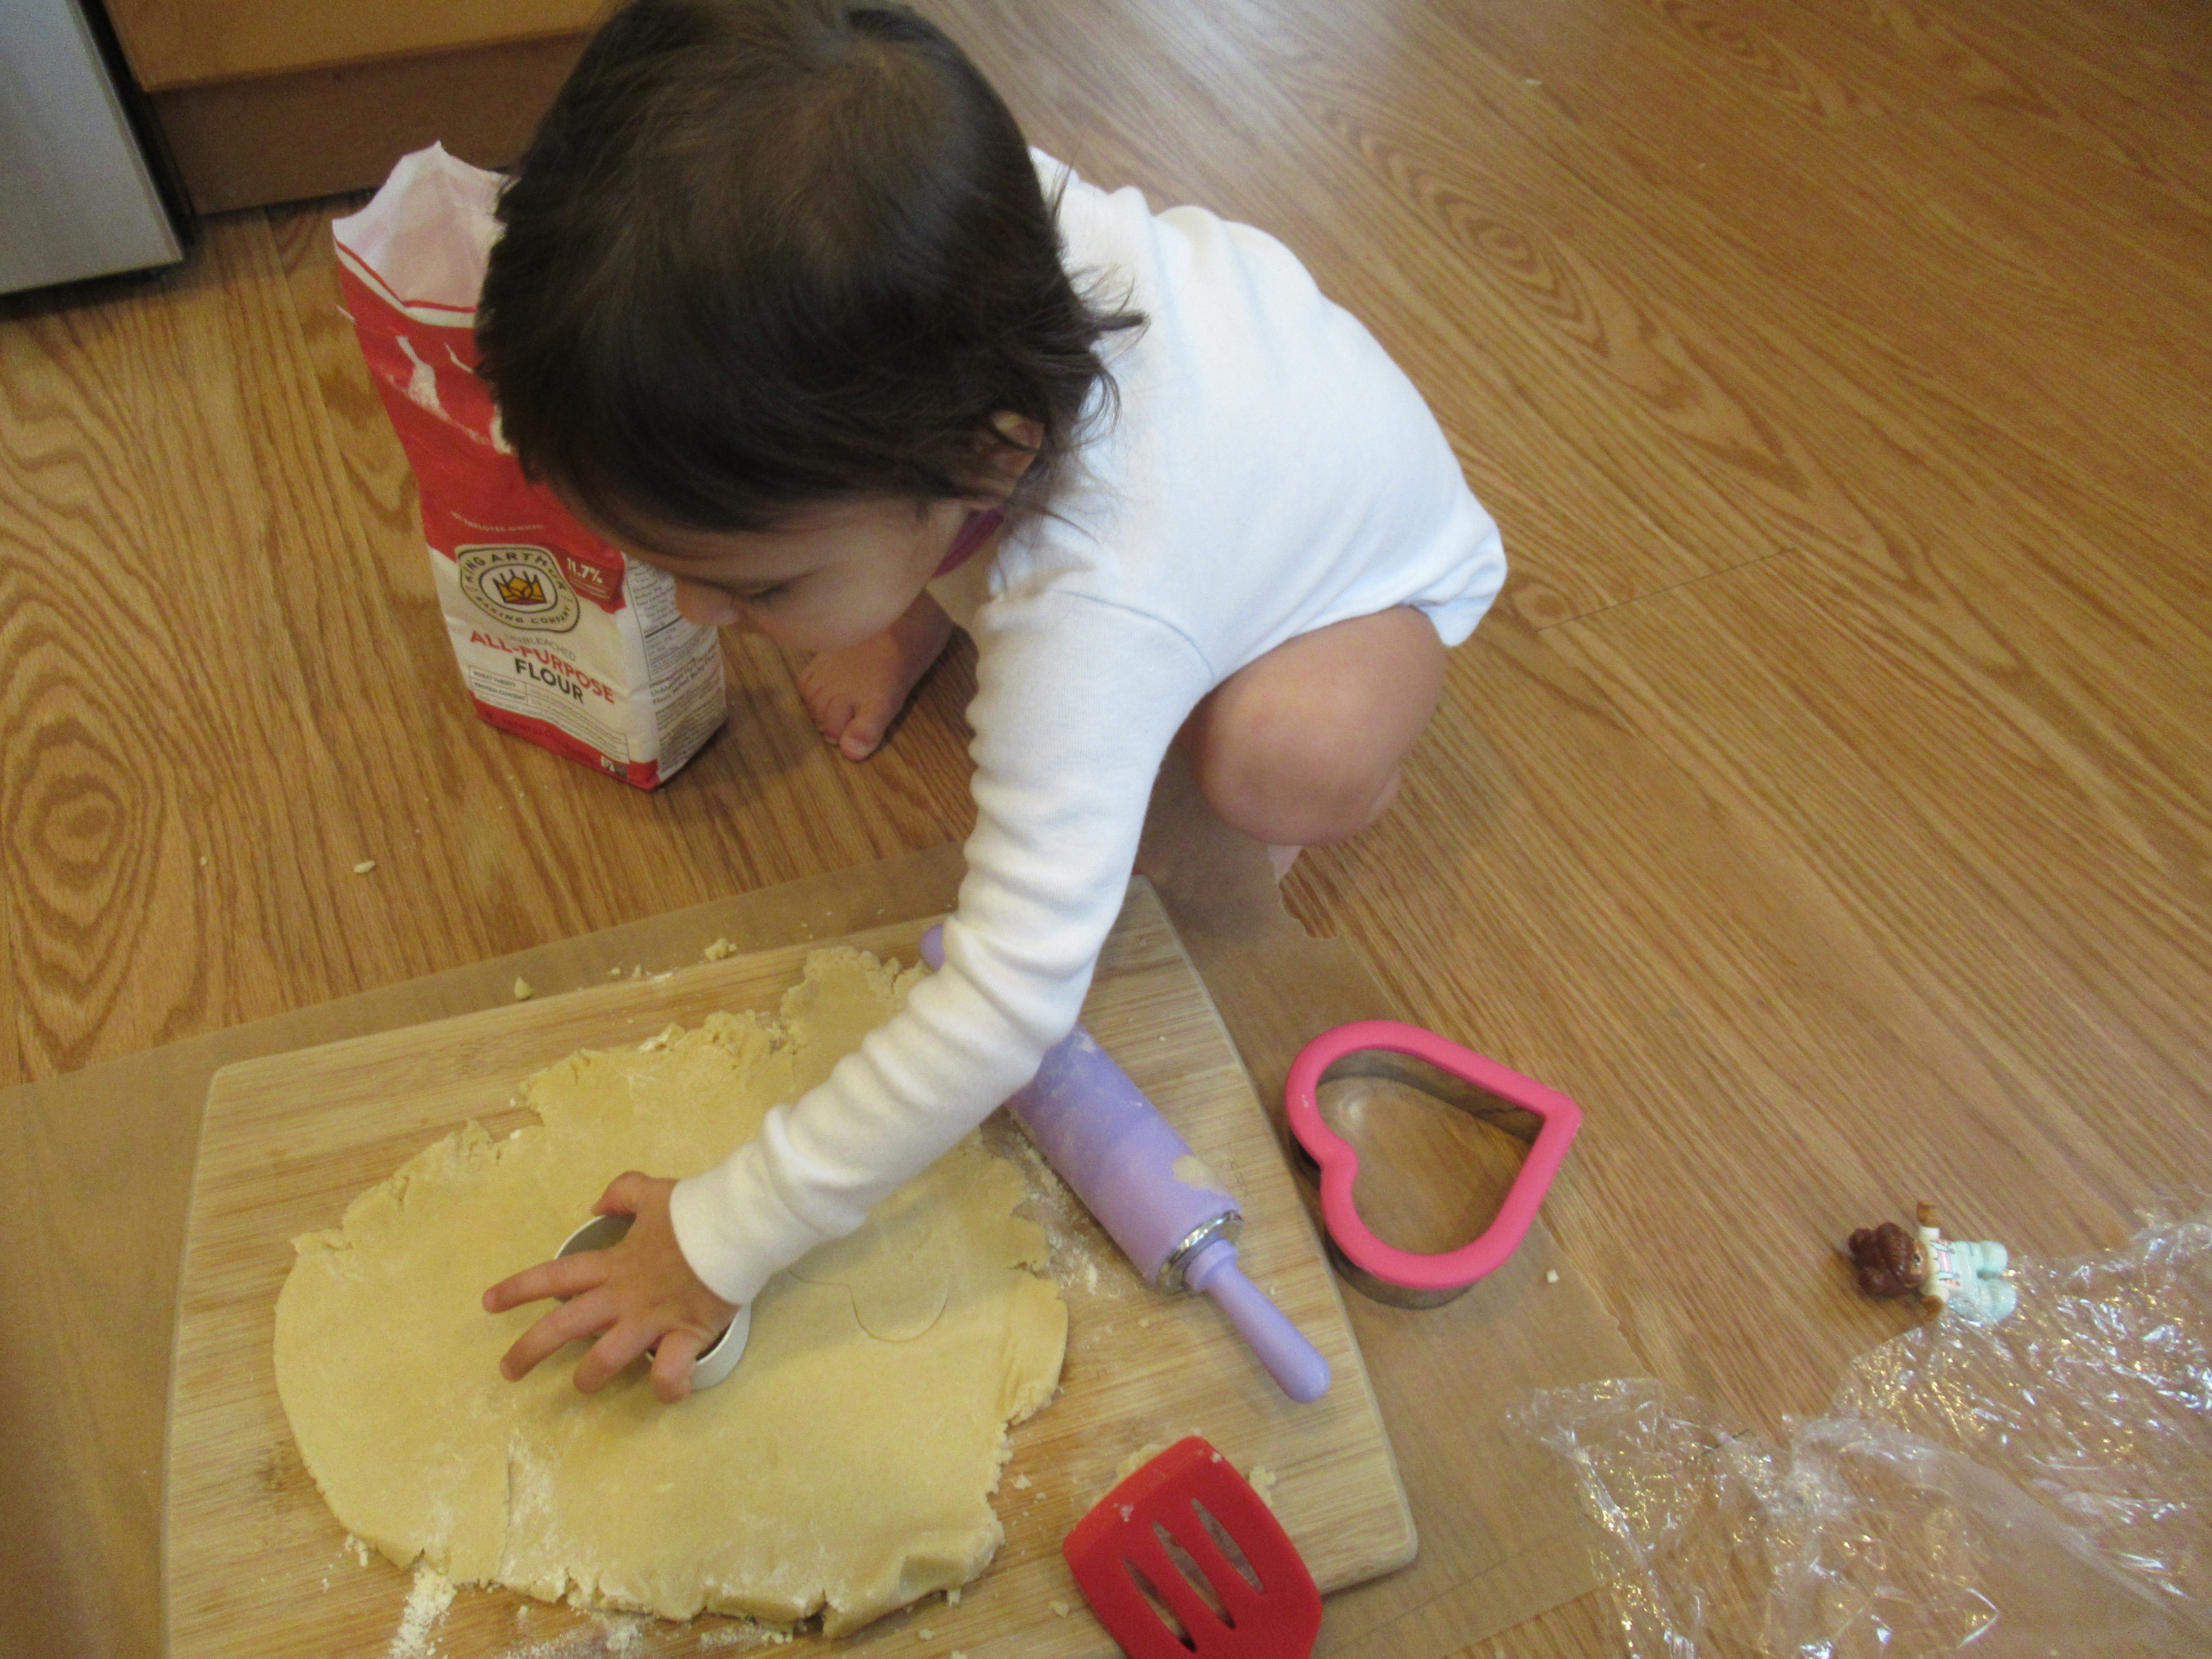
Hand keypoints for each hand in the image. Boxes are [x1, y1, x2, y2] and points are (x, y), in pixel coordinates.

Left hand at [482, 1171, 738, 1403]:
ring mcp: (652, 1318)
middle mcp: (624, 1296)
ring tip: (583, 1385)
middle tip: (508, 1371)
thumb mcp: (653, 1191)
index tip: (488, 1303)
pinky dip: (667, 1386)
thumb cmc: (696, 1209)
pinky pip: (671, 1371)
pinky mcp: (685, 1333)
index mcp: (613, 1265)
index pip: (554, 1277)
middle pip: (564, 1326)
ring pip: (606, 1358)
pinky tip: (667, 1391)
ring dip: (590, 1377)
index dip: (518, 1289)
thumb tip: (595, 1205)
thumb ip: (622, 1192)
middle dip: (529, 1351)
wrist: (738, 1223)